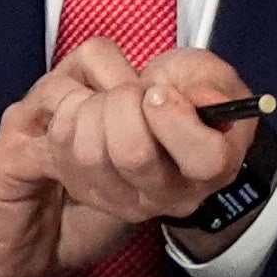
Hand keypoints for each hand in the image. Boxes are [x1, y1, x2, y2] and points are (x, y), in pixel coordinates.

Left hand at [35, 39, 259, 233]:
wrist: (149, 108)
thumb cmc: (183, 91)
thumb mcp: (208, 76)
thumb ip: (211, 83)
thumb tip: (207, 99)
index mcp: (215, 167)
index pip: (202, 159)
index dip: (174, 120)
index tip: (158, 92)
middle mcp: (174, 195)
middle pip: (134, 155)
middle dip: (125, 103)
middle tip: (133, 89)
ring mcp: (127, 201)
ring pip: (92, 154)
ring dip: (94, 107)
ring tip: (110, 97)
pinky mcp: (87, 191)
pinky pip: (62, 148)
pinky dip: (68, 113)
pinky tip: (89, 108)